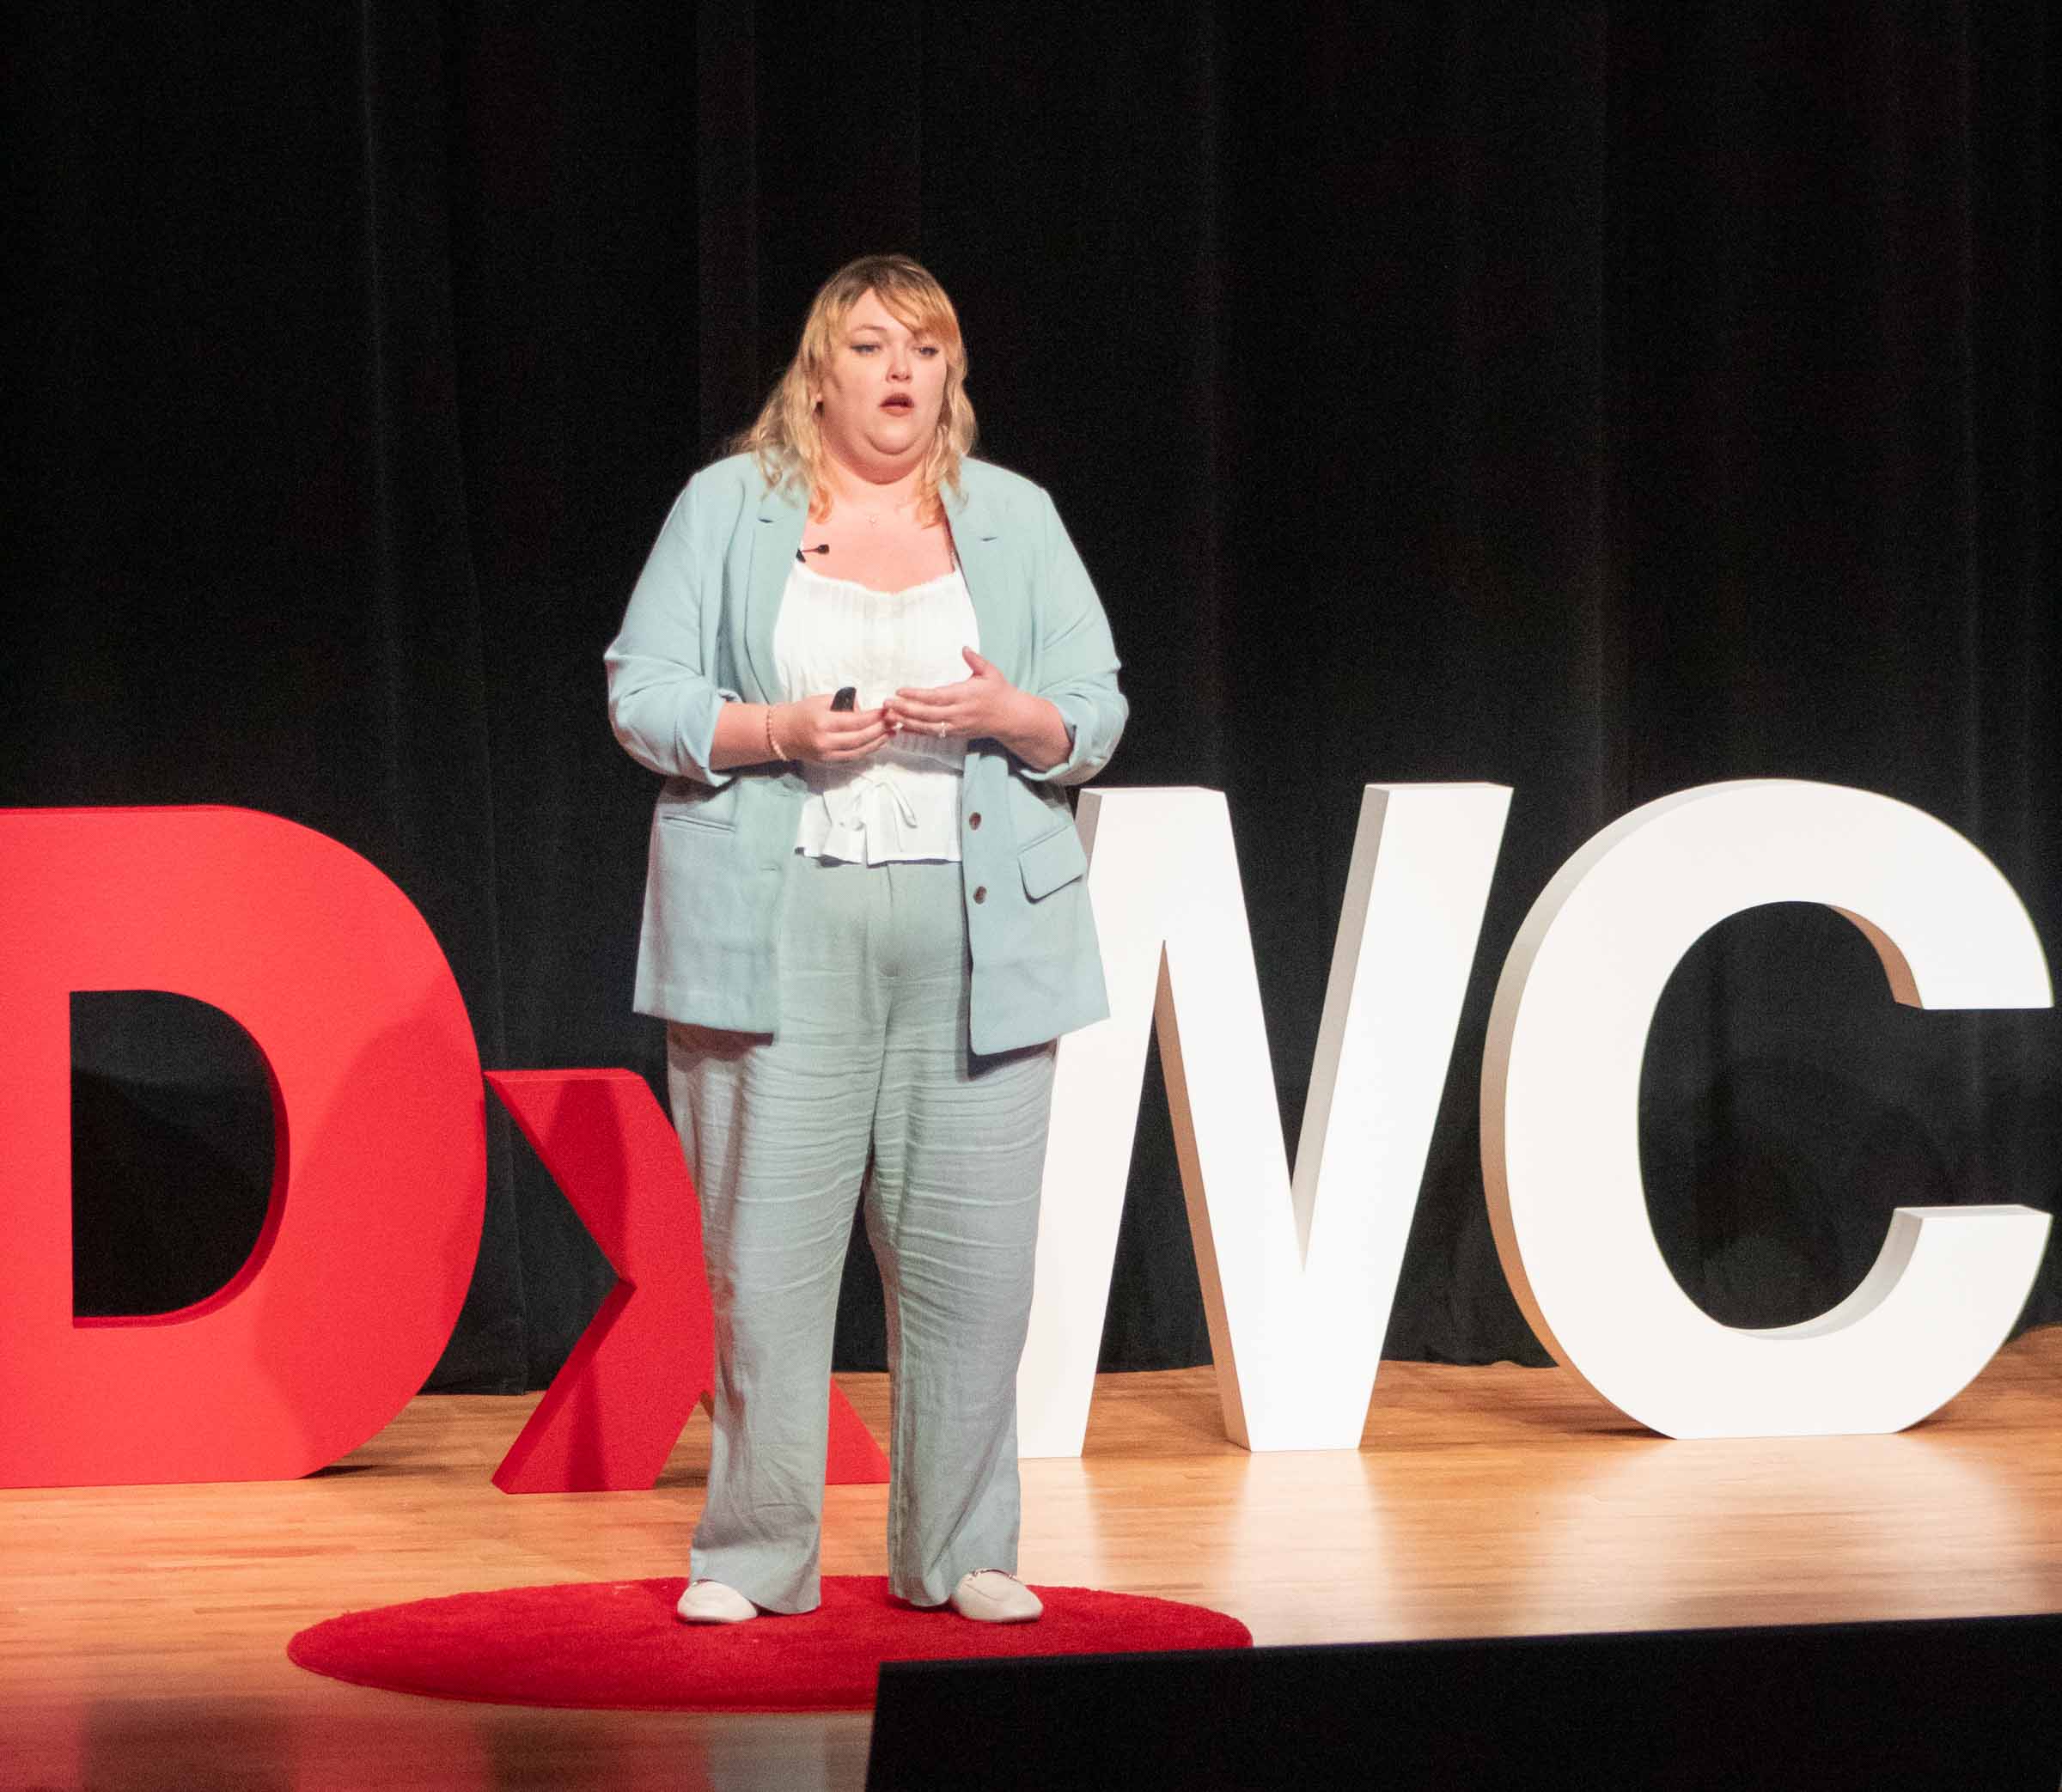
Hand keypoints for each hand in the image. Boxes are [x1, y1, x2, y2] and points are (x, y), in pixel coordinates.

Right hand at [773, 693, 890, 763]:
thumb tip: (865, 711)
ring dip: (879, 742)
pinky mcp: (829, 762)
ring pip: (860, 750)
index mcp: (823, 722)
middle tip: (895, 721)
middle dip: (881, 729)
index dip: (874, 717)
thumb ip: (844, 705)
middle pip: (860, 738)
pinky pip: (853, 757)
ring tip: (892, 732)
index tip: (888, 711)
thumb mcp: (821, 701)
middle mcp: (826, 741)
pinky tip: (879, 742)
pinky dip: (868, 750)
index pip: (855, 721)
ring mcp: (827, 754)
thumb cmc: (801, 712)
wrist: (780, 734)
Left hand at [886, 648, 1033, 742]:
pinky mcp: (956, 733)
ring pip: (927, 726)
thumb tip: (963, 648)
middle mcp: (959, 713)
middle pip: (927, 714)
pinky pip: (933, 734)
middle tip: (886, 704)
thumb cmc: (1000, 692)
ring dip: (906, 721)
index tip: (899, 691)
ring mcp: (957, 725)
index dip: (916, 695)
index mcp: (965, 695)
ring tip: (889, 715)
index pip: (936, 697)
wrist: (1011, 718)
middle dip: (905, 709)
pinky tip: (901, 727)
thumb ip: (975, 660)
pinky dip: (916, 731)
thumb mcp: (991, 672)